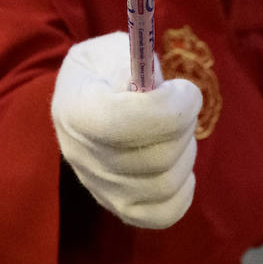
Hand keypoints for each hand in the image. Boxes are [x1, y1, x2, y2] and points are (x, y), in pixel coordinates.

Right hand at [52, 32, 200, 229]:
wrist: (84, 98)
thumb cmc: (105, 69)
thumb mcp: (113, 49)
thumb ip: (134, 61)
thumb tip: (154, 84)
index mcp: (76, 110)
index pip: (133, 123)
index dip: (173, 106)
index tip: (181, 88)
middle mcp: (82, 156)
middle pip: (158, 158)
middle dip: (184, 125)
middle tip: (180, 104)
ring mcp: (99, 187)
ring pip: (166, 184)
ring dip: (186, 151)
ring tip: (176, 130)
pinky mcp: (119, 207)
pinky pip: (164, 214)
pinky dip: (183, 189)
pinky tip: (178, 162)